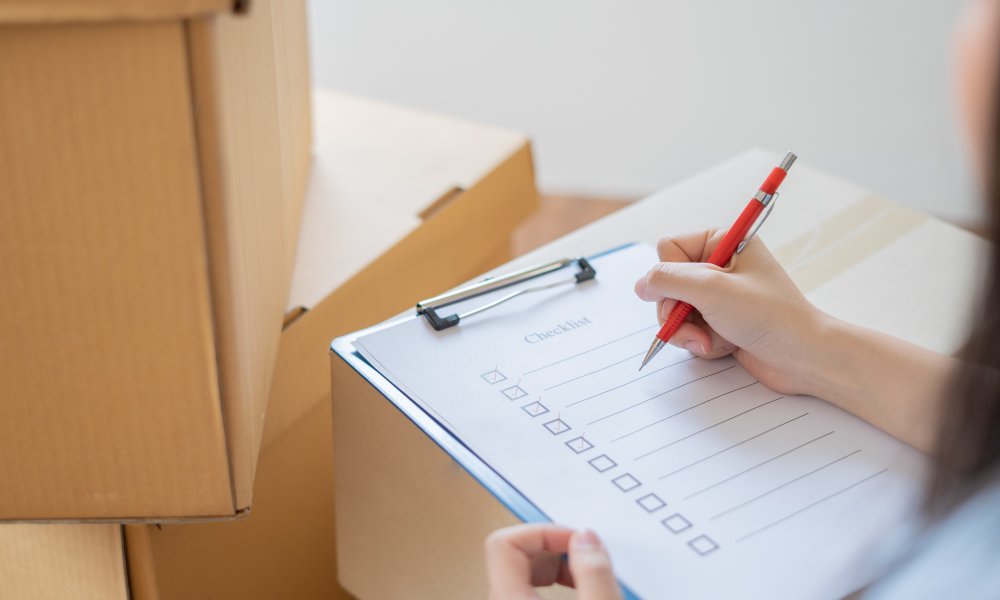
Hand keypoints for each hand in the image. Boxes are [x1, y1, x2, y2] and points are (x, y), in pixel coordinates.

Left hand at [485, 524, 622, 599]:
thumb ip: (594, 574)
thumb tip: (587, 539)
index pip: (504, 543)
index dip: (543, 532)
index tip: (576, 539)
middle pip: (515, 554)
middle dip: (556, 548)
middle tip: (588, 556)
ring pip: (526, 573)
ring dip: (560, 566)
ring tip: (590, 576)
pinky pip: (533, 591)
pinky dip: (560, 584)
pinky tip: (585, 591)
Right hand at [634, 230, 827, 395]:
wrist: (803, 357)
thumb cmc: (770, 316)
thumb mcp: (712, 290)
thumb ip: (668, 280)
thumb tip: (641, 285)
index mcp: (722, 241)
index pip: (668, 248)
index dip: (670, 275)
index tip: (687, 294)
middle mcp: (718, 265)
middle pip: (667, 284)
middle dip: (677, 312)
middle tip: (697, 327)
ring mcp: (719, 295)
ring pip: (674, 310)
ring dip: (688, 331)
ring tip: (712, 341)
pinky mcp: (720, 321)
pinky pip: (689, 329)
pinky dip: (701, 342)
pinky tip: (724, 347)